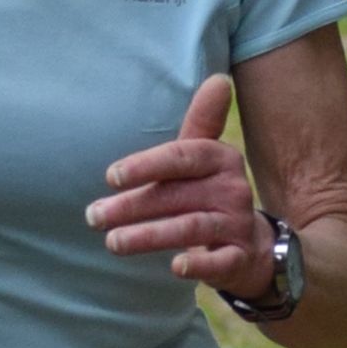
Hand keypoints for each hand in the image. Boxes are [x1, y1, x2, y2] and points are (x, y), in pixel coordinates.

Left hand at [88, 72, 277, 296]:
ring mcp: (237, 225)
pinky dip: (199, 265)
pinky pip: (220, 262)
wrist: (252, 244)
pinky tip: (175, 268)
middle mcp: (233, 189)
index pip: (182, 157)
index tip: (110, 176)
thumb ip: (202, 121)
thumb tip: (218, 79)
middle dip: (132, 206)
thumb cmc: (210, 193)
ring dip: (150, 236)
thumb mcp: (204, 157)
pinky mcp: (239, 259)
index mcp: (220, 158)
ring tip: (113, 242)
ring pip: (191, 227)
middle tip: (94, 216)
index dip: (146, 165)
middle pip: (177, 195)